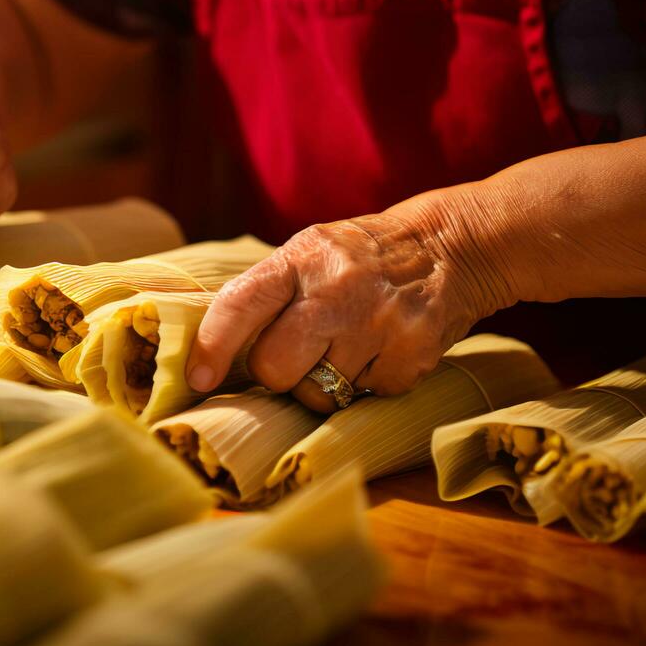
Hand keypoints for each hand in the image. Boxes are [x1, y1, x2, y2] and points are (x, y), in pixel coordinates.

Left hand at [185, 209, 501, 412]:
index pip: (241, 305)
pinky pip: (364, 398)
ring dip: (323, 383)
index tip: (197, 377)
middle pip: (274, 367)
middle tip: (297, 354)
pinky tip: (379, 350)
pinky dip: (367, 384)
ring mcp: (376, 326)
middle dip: (276, 373)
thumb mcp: (309, 253)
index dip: (212, 346)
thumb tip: (208, 349)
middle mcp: (336, 291)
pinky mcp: (411, 357)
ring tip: (345, 347)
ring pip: (318, 394)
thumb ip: (265, 293)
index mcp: (301, 259)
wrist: (448, 247)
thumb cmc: (358, 259)